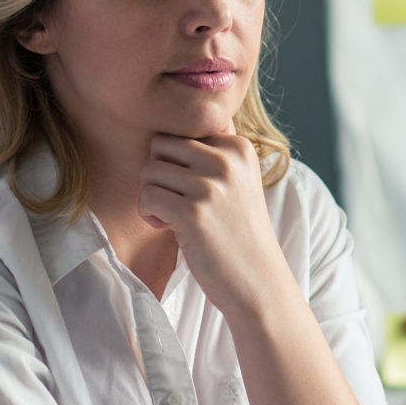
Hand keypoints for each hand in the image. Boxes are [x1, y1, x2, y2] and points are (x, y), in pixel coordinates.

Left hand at [135, 133, 289, 316]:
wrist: (259, 281)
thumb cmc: (239, 232)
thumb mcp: (237, 182)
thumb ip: (213, 151)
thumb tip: (172, 122)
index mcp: (239, 147)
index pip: (182, 130)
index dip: (176, 160)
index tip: (191, 188)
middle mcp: (227, 160)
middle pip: (160, 144)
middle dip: (158, 173)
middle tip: (174, 200)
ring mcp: (210, 186)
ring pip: (149, 170)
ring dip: (151, 195)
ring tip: (172, 216)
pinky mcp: (193, 213)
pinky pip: (146, 196)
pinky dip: (148, 214)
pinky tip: (167, 228)